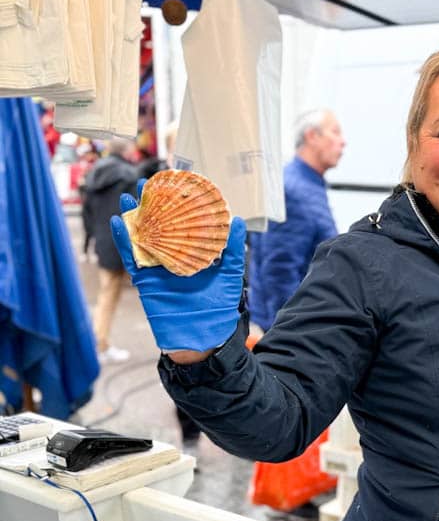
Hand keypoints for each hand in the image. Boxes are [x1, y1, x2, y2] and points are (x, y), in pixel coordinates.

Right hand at [110, 191, 245, 353]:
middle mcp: (173, 258)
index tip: (177, 184)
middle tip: (148, 183)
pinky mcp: (144, 281)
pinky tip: (118, 221)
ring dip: (134, 217)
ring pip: (143, 238)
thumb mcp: (229, 275)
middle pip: (160, 226)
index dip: (179, 206)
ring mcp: (157, 268)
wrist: (201, 338)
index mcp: (192, 254)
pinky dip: (124, 240)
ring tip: (129, 196)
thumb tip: (238, 221)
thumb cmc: (218, 308)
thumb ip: (232, 250)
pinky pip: (132, 258)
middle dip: (153, 205)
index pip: (184, 224)